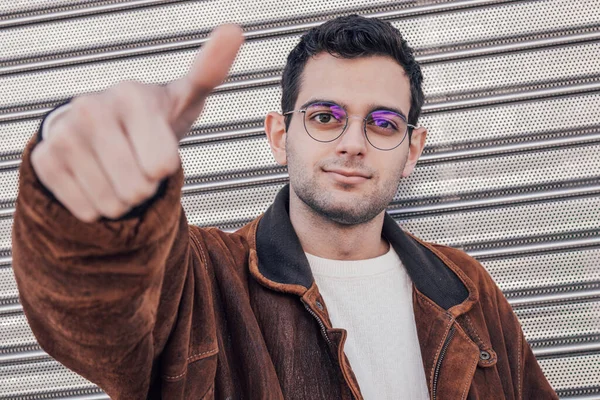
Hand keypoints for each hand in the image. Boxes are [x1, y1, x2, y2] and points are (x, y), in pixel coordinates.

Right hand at [30, 25, 243, 221]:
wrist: (103, 129)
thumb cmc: (152, 117)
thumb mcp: (186, 95)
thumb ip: (211, 70)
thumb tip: (235, 30)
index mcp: (132, 95)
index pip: (161, 166)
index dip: (165, 167)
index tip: (157, 146)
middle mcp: (91, 109)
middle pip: (138, 189)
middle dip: (144, 186)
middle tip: (137, 161)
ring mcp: (63, 134)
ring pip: (111, 204)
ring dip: (121, 198)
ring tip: (118, 169)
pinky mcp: (44, 160)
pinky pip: (85, 210)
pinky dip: (96, 205)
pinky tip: (96, 177)